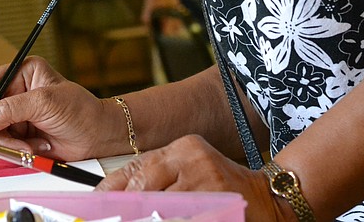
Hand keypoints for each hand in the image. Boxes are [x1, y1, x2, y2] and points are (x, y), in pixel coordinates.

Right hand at [0, 56, 107, 160]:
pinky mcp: (19, 134)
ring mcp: (17, 114)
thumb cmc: (81, 110)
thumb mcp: (45, 103)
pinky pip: (2, 144)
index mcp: (22, 72)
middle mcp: (16, 91)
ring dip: (6, 143)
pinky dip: (12, 150)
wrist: (99, 136)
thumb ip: (11, 109)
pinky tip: (31, 149)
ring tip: (27, 146)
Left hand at [97, 135, 295, 221]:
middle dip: (126, 211)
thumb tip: (117, 201)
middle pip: (145, 189)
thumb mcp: (188, 175)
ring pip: (162, 208)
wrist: (270, 199)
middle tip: (111, 219)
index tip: (93, 205)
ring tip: (128, 221)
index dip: (111, 190)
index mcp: (182, 147)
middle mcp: (193, 158)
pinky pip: (184, 217)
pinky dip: (171, 221)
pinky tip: (169, 221)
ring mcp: (207, 179)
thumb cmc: (222, 189)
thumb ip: (157, 182)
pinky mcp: (219, 199)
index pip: (136, 168)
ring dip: (148, 218)